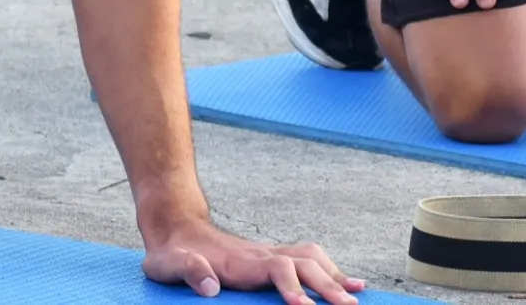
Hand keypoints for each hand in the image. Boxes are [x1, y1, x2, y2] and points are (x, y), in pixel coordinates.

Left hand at [142, 219, 363, 302]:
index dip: (292, 287)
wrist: (175, 229)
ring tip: (358, 297)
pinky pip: (308, 262)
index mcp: (242, 260)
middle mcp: (262, 255)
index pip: (277, 269)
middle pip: (304, 263)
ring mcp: (269, 255)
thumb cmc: (172, 254)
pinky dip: (332, 272)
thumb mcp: (168, 264)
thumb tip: (209, 285)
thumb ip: (187, 270)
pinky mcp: (272, 261)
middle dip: (327, 285)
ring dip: (334, 276)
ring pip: (311, 259)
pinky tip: (352, 286)